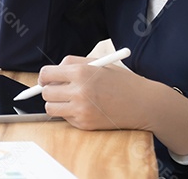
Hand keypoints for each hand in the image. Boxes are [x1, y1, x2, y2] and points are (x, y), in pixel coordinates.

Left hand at [38, 55, 154, 130]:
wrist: (143, 103)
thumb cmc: (122, 81)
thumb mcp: (98, 64)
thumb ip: (73, 64)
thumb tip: (51, 72)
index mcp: (81, 72)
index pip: (46, 74)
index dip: (44, 77)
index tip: (46, 79)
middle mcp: (79, 91)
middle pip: (46, 92)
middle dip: (49, 90)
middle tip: (59, 89)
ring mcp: (82, 110)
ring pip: (50, 108)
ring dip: (56, 103)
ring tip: (70, 99)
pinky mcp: (85, 124)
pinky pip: (65, 118)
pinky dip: (70, 113)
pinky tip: (85, 108)